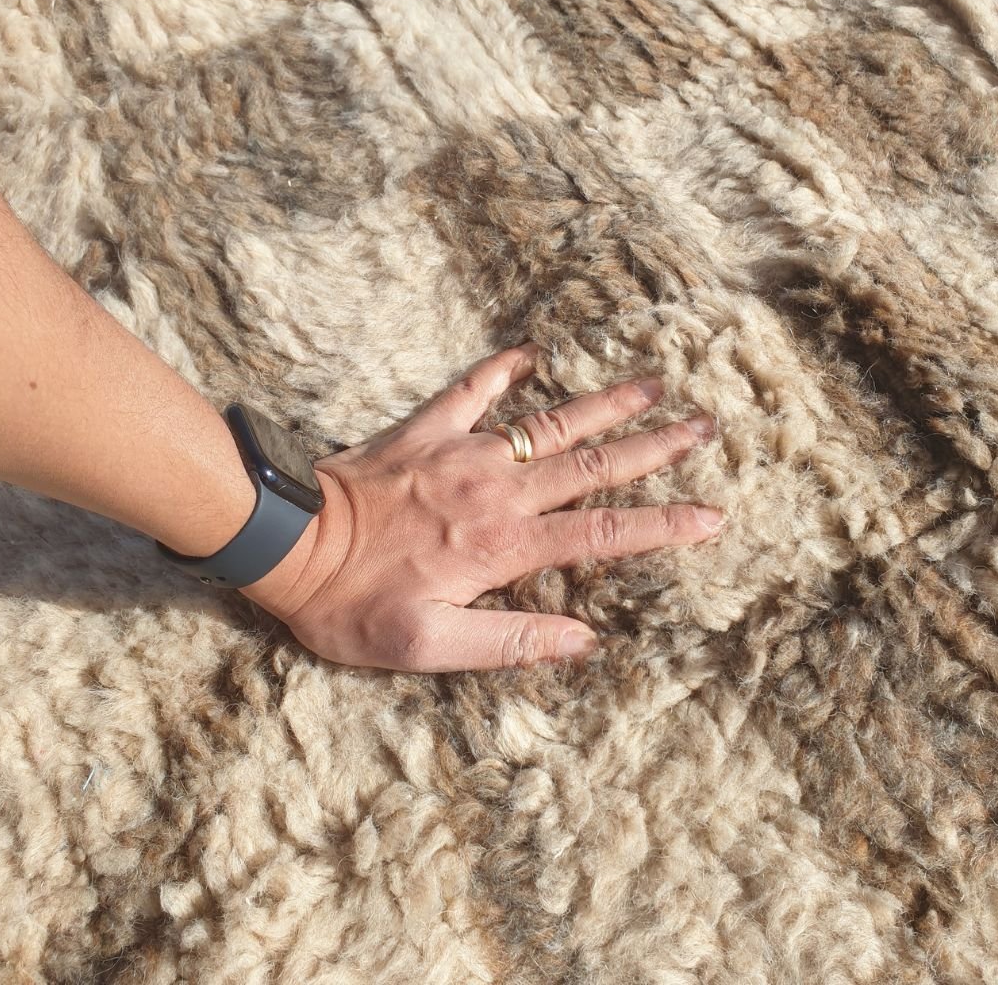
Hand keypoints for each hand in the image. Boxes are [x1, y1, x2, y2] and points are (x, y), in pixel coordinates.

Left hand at [242, 342, 723, 671]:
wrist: (286, 542)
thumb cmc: (353, 604)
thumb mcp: (428, 645)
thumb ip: (510, 644)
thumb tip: (584, 642)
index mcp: (504, 546)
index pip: (602, 532)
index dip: (662, 526)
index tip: (712, 517)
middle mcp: (497, 491)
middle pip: (593, 464)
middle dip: (655, 448)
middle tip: (705, 426)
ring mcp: (463, 452)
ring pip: (551, 422)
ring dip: (605, 403)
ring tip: (653, 384)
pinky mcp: (426, 430)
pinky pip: (472, 388)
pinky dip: (503, 369)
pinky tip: (531, 352)